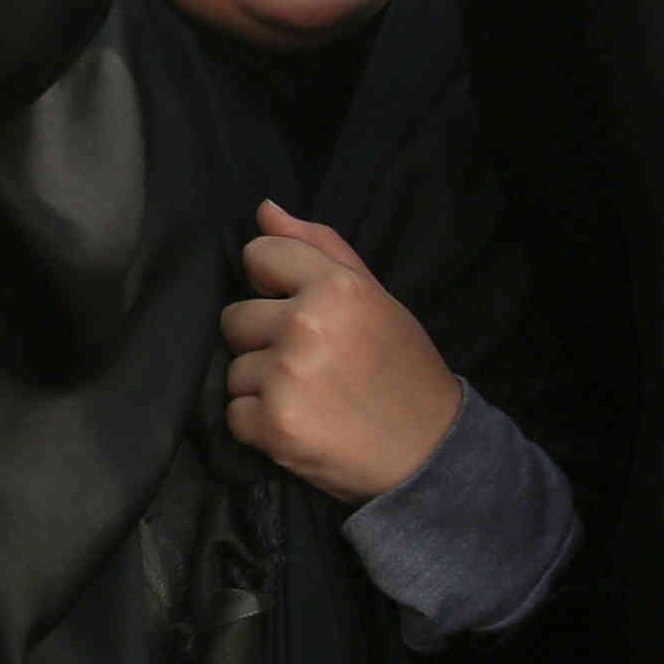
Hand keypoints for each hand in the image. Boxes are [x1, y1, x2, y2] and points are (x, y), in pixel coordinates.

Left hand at [220, 202, 461, 501]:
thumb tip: (264, 210)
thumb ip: (319, 248)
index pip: (259, 255)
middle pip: (234, 317)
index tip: (300, 307)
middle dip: (264, 339)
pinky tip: (301, 424)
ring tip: (311, 396)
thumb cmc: (400, 368)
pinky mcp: (273, 426)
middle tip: (312, 363)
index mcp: (336, 287)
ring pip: (234, 369)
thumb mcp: (374, 297)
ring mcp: (286, 377)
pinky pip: (234, 413)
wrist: (429, 453)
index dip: (273, 283)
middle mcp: (306, 326)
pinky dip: (259, 424)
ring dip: (262, 385)